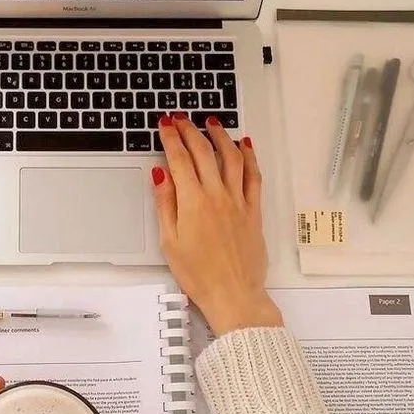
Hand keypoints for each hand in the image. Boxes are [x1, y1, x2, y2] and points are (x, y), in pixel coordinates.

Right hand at [151, 115, 282, 336]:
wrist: (233, 294)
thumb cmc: (199, 274)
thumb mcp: (170, 241)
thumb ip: (165, 204)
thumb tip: (160, 175)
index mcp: (193, 202)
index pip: (180, 159)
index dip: (171, 138)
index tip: (165, 125)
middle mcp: (217, 196)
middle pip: (204, 152)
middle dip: (191, 130)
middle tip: (182, 119)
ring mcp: (238, 201)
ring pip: (231, 157)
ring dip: (220, 136)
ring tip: (212, 122)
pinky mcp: (253, 211)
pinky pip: (253, 176)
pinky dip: (249, 157)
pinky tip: (245, 145)